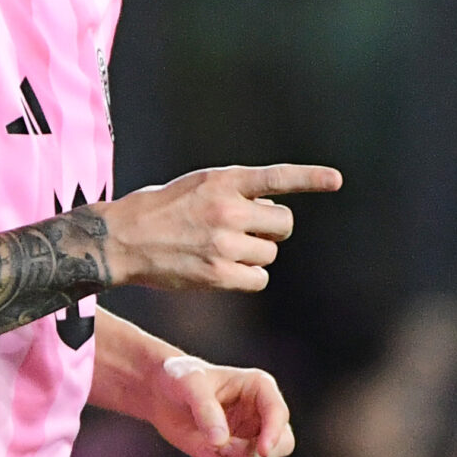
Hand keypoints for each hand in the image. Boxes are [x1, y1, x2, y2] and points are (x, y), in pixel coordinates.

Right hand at [94, 164, 342, 291]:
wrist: (120, 239)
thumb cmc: (157, 211)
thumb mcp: (196, 185)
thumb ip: (233, 192)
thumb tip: (269, 213)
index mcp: (222, 180)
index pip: (276, 177)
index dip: (310, 178)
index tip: (336, 180)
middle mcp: (227, 209)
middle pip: (283, 224)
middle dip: (272, 230)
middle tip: (245, 232)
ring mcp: (224, 243)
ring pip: (270, 255)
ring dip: (255, 256)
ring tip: (221, 250)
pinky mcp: (218, 274)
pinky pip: (258, 280)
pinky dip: (247, 279)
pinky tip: (222, 271)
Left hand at [152, 354, 295, 456]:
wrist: (163, 396)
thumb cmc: (179, 378)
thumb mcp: (188, 384)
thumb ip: (205, 409)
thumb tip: (221, 441)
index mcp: (260, 388)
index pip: (279, 414)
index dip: (274, 433)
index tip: (261, 450)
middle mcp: (262, 416)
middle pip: (283, 446)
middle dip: (252, 455)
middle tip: (220, 449)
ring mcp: (251, 440)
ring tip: (206, 449)